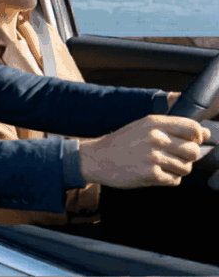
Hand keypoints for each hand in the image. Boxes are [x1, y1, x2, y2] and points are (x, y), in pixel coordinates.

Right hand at [79, 115, 210, 188]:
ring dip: (178, 169)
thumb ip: (174, 128)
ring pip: (186, 168)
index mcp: (154, 123)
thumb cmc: (122, 142)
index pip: (193, 129)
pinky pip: (175, 180)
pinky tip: (155, 173)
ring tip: (161, 165)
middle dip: (188, 157)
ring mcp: (153, 157)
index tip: (190, 142)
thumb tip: (207, 133)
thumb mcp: (144, 127)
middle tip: (173, 157)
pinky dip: (168, 179)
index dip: (197, 138)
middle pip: (193, 151)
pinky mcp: (151, 175)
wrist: (97, 158)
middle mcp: (155, 138)